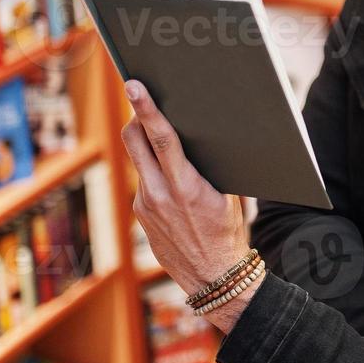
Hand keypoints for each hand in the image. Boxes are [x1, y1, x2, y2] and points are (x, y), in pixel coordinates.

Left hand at [120, 80, 260, 331]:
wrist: (214, 277)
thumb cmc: (228, 231)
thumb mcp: (228, 196)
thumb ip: (207, 167)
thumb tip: (199, 136)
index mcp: (186, 186)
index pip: (162, 138)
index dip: (147, 109)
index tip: (135, 86)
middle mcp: (159, 193)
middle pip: (135, 140)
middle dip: (136, 115)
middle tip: (138, 95)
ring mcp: (145, 205)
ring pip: (137, 158)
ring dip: (145, 143)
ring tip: (159, 135)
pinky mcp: (139, 214)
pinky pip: (143, 181)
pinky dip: (154, 172)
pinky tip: (169, 180)